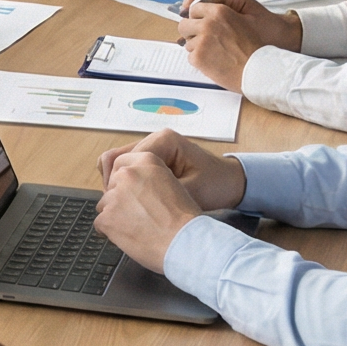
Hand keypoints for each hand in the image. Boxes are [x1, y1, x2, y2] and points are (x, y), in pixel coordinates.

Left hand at [93, 149, 210, 270]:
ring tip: (138, 228)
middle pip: (112, 186)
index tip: (135, 195)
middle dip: (121, 200)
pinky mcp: (107, 217)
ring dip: (116, 216)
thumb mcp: (173, 184)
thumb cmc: (185, 220)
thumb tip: (132, 187)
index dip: (127, 183)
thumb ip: (149, 179)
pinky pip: (100, 224)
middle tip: (140, 215)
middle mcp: (128, 174)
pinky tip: (129, 237)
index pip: (121, 165)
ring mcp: (115, 196)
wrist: (186, 243)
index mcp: (146, 162)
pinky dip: (110, 232)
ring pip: (105, 205)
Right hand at [95, 126, 244, 212]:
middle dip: (114, 183)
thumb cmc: (216, 185)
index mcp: (163, 140)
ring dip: (118, 183)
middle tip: (118, 206)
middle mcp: (154, 139)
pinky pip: (129, 168)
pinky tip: (132, 198)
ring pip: (118, 162)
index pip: (125, 158)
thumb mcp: (190, 192)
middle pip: (116, 157)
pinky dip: (125, 182)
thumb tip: (133, 202)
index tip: (120, 204)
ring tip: (124, 203)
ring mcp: (152, 147)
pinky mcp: (152, 157)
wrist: (232, 182)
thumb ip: (161, 193)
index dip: (119, 182)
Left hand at [177, 0, 299, 88]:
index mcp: (219, 11)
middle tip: (207, 41)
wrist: (260, 70)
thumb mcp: (243, 18)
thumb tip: (195, 7)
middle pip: (184, 25)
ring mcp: (201, 41)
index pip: (194, 8)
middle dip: (192, 32)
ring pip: (188, 42)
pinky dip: (200, 60)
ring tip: (216, 53)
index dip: (198, 17)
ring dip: (198, 47)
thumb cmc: (255, 46)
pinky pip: (191, 56)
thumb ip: (220, 11)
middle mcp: (208, 24)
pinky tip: (215, 62)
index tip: (203, 25)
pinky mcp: (198, 57)